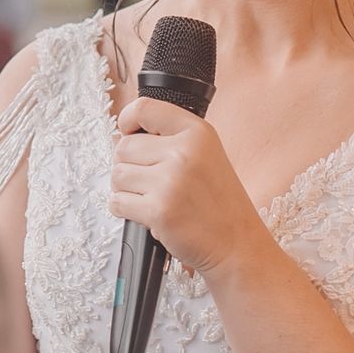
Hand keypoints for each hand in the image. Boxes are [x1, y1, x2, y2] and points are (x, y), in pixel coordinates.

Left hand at [110, 98, 268, 279]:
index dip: (128, 120)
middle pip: (124, 146)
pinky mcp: (159, 210)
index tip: (127, 132)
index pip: (145, 108)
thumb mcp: (206, 155)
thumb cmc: (218, 203)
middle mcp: (184, 152)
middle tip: (148, 182)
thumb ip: (169, 139)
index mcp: (197, 132)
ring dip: (125, 190)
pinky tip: (147, 214)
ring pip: (117, 175)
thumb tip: (120, 136)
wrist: (236, 245)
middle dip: (128, 165)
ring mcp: (171, 181)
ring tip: (150, 198)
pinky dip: (124, 210)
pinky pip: (117, 202)